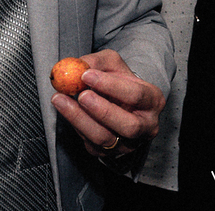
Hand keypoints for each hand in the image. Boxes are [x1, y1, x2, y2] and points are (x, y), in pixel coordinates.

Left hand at [50, 50, 164, 158]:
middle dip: (102, 110)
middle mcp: (146, 126)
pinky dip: (76, 127)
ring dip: (80, 119)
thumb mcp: (112, 64)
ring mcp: (128, 143)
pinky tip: (67, 111)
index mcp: (153, 101)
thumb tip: (80, 66)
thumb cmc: (118, 82)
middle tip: (81, 95)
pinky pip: (91, 144)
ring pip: (105, 138)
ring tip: (62, 100)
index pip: (137, 95)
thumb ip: (98, 62)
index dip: (112, 86)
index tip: (87, 75)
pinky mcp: (109, 153)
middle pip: (128, 125)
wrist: (117, 103)